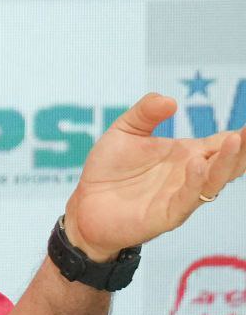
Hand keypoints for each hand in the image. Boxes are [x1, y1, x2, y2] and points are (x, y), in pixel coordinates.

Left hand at [65, 93, 245, 261]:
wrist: (85, 204)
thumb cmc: (108, 169)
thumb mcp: (125, 131)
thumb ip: (145, 113)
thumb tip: (170, 100)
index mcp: (187, 154)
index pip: (221, 143)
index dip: (240, 134)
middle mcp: (190, 175)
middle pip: (227, 162)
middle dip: (242, 148)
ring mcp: (181, 195)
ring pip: (214, 180)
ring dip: (226, 162)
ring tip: (234, 141)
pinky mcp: (167, 214)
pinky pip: (187, 198)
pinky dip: (195, 182)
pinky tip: (197, 163)